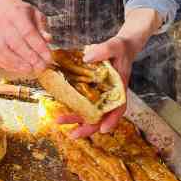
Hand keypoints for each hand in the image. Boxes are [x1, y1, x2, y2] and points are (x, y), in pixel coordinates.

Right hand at [0, 0, 51, 75]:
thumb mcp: (36, 14)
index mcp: (17, 14)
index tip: (48, 58)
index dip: (38, 46)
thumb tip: (48, 39)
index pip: (28, 32)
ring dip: (18, 64)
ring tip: (32, 70)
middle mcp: (4, 24)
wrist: (2, 8)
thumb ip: (43, 27)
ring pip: (4, 51)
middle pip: (15, 43)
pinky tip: (20, 69)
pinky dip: (9, 65)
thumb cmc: (23, 13)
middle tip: (42, 67)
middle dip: (30, 57)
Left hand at [60, 8, 161, 138]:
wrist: (121, 47)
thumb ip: (104, 50)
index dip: (112, 120)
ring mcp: (101, 95)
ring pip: (90, 112)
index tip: (104, 130)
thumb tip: (87, 57)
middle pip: (101, 116)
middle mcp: (111, 95)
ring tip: (59, 121)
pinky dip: (75, 107)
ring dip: (77, 119)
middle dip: (87, 126)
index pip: (119, 108)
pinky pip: (84, 102)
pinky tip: (61, 109)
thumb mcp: (115, 46)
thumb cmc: (120, 48)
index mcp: (119, 88)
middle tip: (73, 134)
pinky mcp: (93, 91)